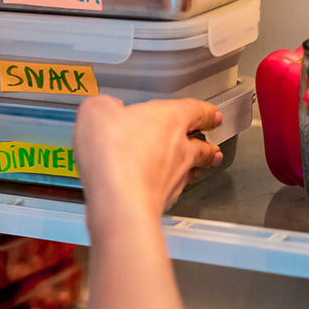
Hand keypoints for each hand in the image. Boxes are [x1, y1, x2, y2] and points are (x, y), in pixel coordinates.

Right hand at [73, 96, 222, 232]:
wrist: (119, 199)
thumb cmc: (114, 151)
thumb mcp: (97, 111)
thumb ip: (104, 106)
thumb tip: (105, 108)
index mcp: (170, 118)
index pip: (196, 111)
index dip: (205, 112)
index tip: (211, 115)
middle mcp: (180, 149)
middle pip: (203, 147)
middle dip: (207, 146)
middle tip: (211, 148)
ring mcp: (175, 178)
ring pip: (192, 171)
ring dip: (192, 169)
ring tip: (194, 169)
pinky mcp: (164, 202)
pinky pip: (172, 192)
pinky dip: (167, 189)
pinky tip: (157, 189)